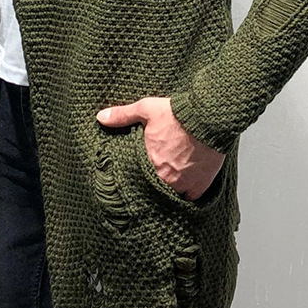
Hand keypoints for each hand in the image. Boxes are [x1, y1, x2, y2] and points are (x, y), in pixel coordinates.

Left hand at [96, 97, 224, 200]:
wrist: (207, 118)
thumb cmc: (178, 114)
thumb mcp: (147, 109)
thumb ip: (123, 115)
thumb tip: (101, 117)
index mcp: (148, 162)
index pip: (135, 178)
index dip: (136, 176)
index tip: (138, 175)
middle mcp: (163, 178)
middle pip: (153, 188)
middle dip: (152, 183)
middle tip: (154, 178)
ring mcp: (182, 184)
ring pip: (170, 195)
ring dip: (169, 189)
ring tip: (169, 183)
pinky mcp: (199, 185)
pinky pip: (190, 198)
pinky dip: (187, 195)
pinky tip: (186, 188)